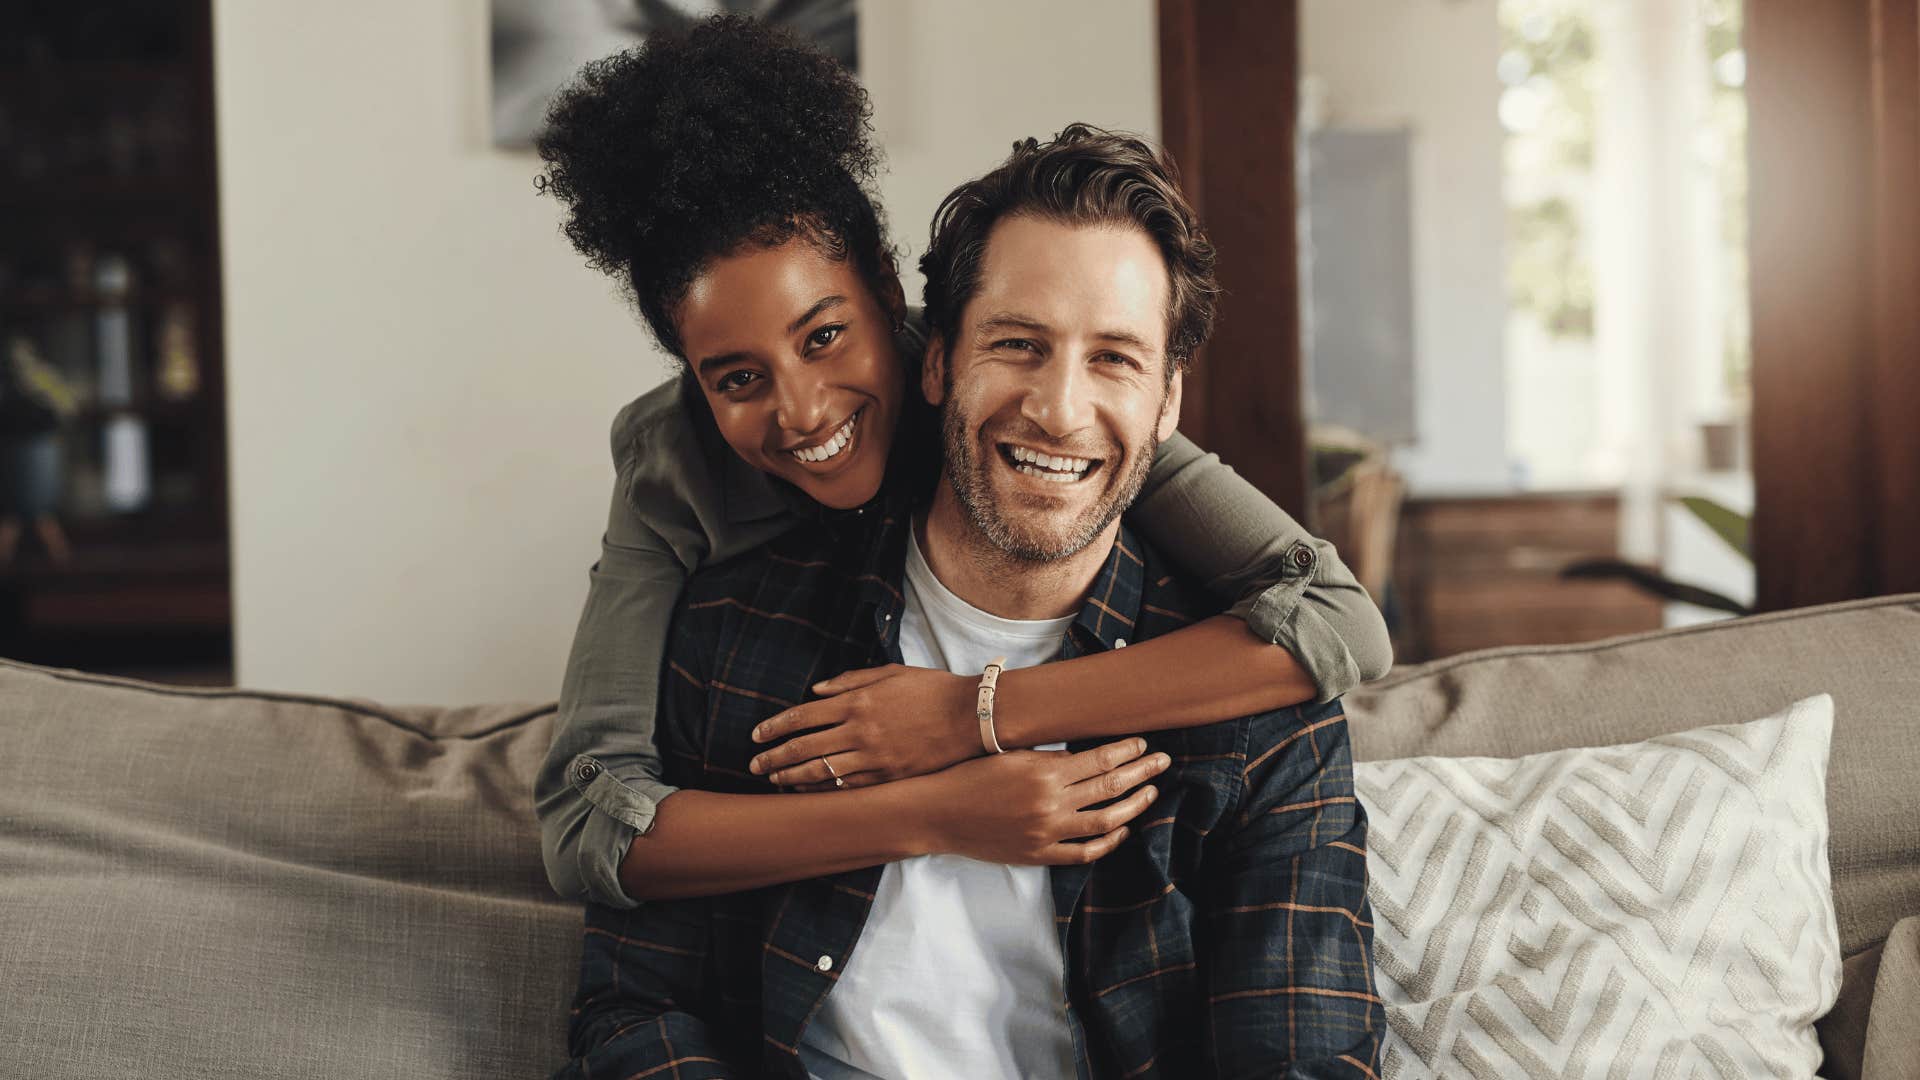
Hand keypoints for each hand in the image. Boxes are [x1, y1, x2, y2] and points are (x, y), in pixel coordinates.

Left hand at [748, 664, 980, 787]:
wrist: (970, 717)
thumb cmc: (930, 689)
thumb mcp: (889, 673)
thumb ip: (849, 681)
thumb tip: (815, 690)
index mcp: (857, 702)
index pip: (802, 716)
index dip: (774, 727)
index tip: (757, 735)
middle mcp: (860, 731)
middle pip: (803, 748)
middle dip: (773, 758)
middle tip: (754, 765)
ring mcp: (873, 757)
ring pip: (820, 773)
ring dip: (791, 778)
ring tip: (774, 781)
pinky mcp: (888, 776)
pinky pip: (846, 787)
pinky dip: (822, 790)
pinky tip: (807, 791)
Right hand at [914, 738, 1171, 864]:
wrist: (938, 813)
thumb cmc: (971, 776)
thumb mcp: (1011, 756)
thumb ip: (1050, 758)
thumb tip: (1085, 757)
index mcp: (1044, 773)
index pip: (1099, 760)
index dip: (1126, 751)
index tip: (1143, 743)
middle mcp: (1050, 804)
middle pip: (1110, 788)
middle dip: (1142, 773)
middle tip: (1162, 761)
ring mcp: (1046, 833)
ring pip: (1105, 822)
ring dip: (1133, 806)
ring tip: (1150, 793)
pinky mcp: (1039, 855)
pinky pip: (1084, 853)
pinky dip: (1108, 842)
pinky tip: (1121, 830)